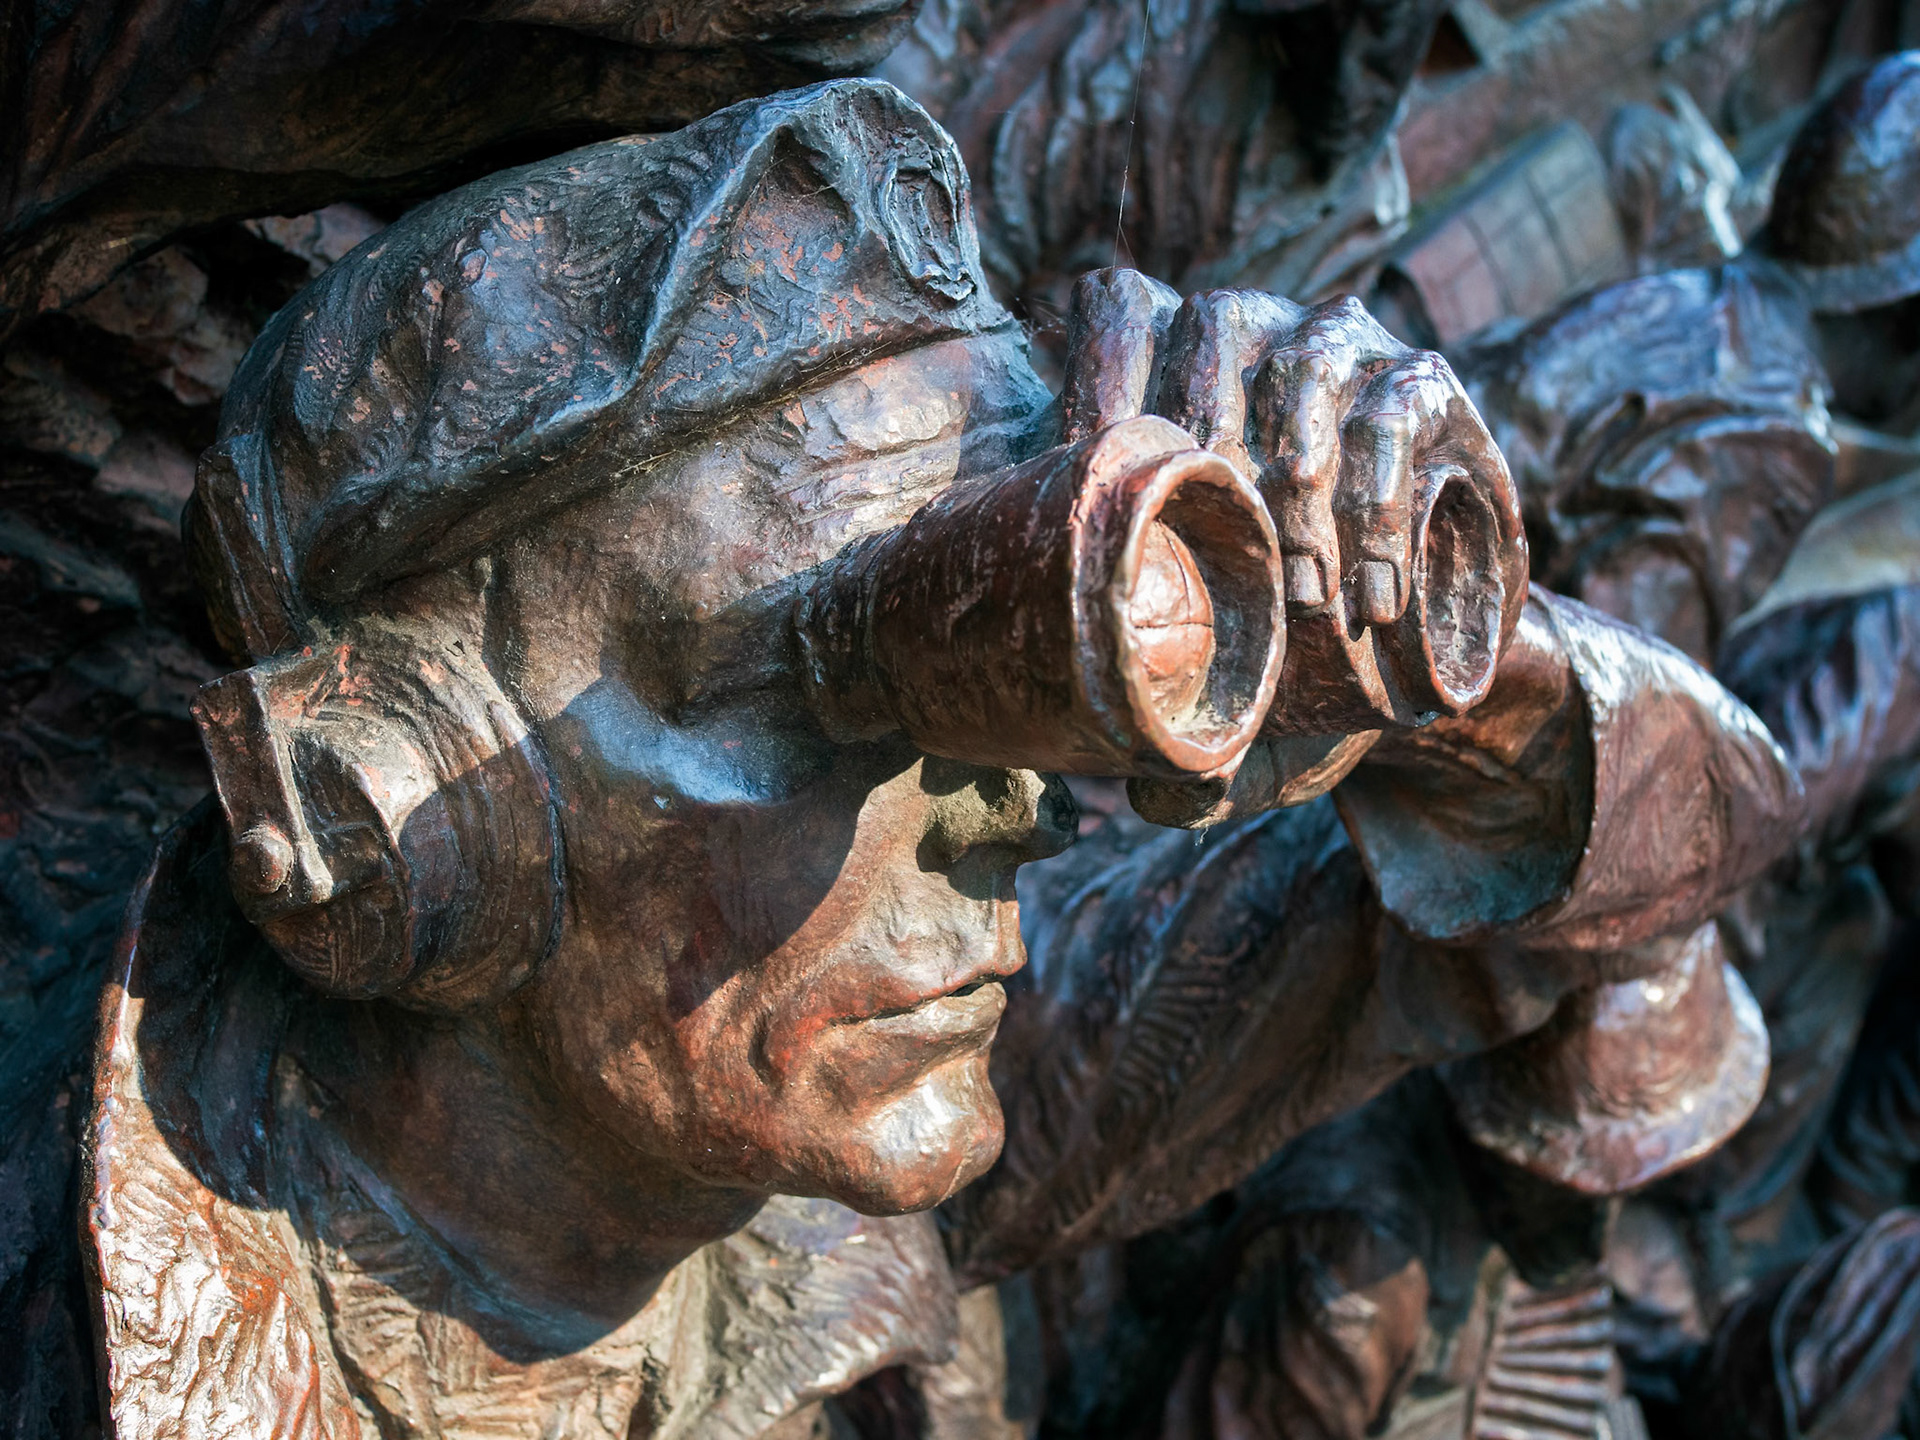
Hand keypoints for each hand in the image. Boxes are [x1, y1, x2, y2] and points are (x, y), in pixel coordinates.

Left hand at [1063, 269, 1526, 736]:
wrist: (1425, 654)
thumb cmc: (1297, 663)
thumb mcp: (1240, 708)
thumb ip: (1194, 755)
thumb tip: (1151, 805)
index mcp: (1172, 379)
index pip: (1117, 313)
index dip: (1097, 363)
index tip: (1089, 454)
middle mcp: (1255, 341)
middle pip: (1208, 333)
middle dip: (1206, 446)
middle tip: (1218, 560)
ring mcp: (1344, 351)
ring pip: (1304, 368)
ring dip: (1301, 484)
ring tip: (1311, 599)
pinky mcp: (1428, 383)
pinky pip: (1397, 412)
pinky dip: (1383, 504)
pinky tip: (1375, 590)